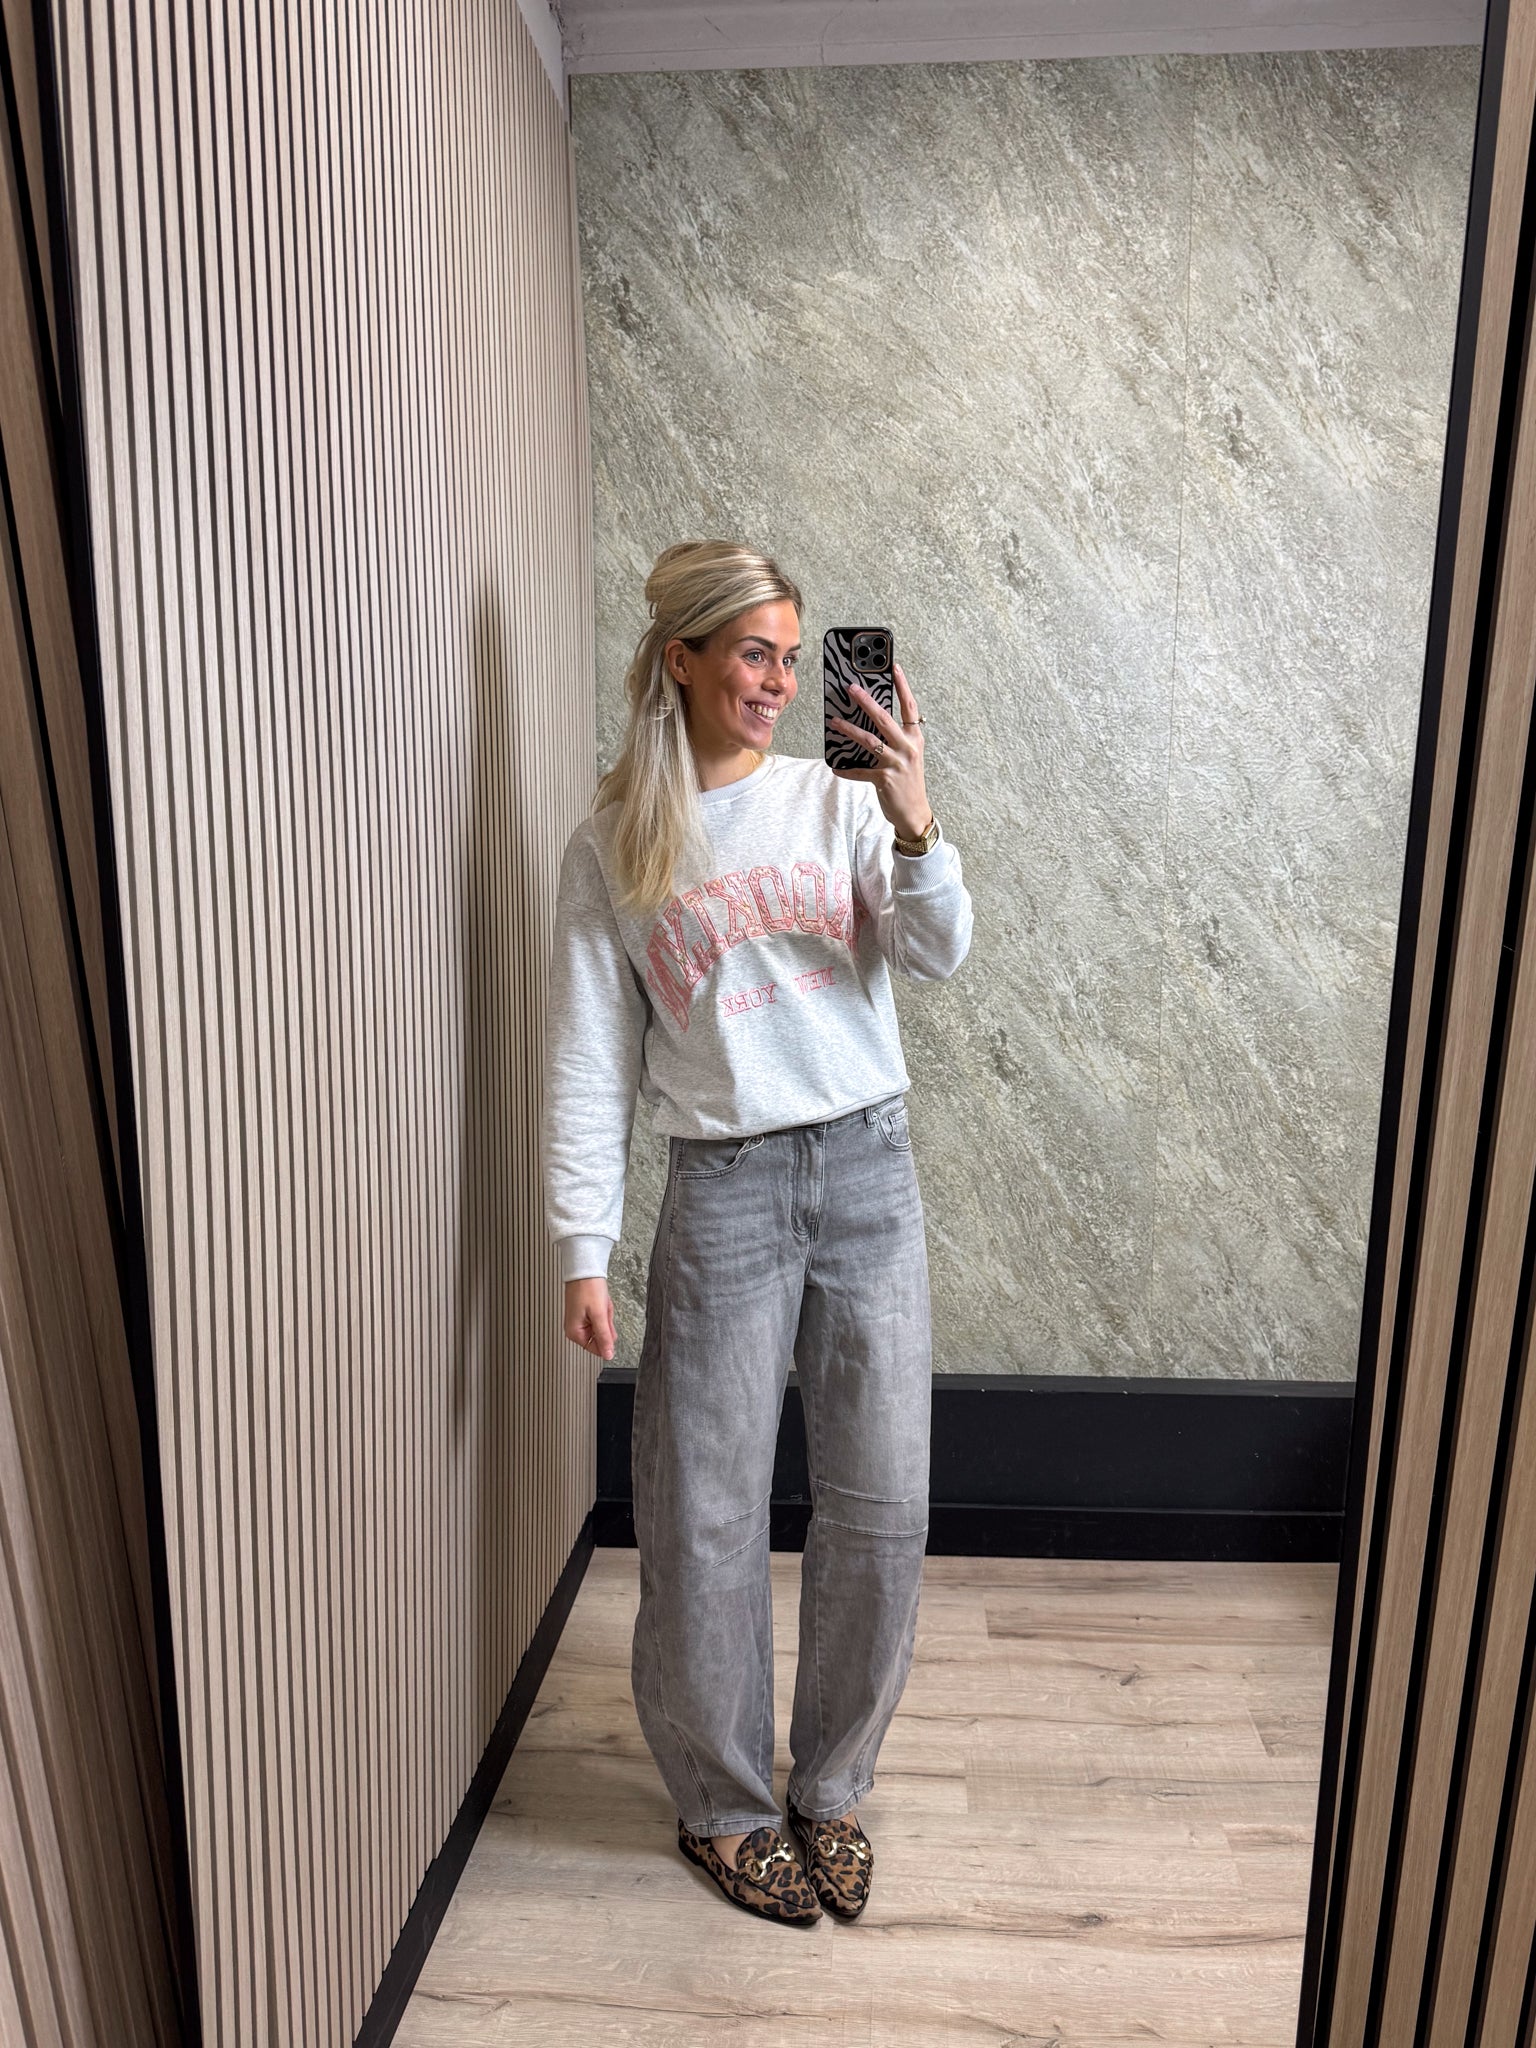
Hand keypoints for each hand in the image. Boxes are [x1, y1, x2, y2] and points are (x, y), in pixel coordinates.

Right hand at [564, 1277, 615, 1360]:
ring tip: (601, 1303)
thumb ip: (604, 1337)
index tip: (607, 1324)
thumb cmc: (588, 1288)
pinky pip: (599, 1316)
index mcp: (574, 1332)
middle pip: (600, 1336)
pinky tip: (600, 1300)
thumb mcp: (600, 1315)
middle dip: (606, 1322)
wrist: (584, 1269)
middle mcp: (574, 1329)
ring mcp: (579, 1320)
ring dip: (606, 1314)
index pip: (597, 1348)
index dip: (607, 1338)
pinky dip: (603, 1309)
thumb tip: (608, 1355)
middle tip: (603, 1309)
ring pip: (602, 1325)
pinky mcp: (584, 1312)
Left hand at [827, 662, 932, 841]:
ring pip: (869, 740)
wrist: (914, 813)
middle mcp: (908, 748)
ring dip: (849, 730)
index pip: (910, 707)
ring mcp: (896, 763)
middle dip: (866, 701)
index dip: (902, 686)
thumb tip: (871, 722)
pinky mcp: (884, 779)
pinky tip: (836, 767)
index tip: (894, 667)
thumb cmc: (908, 781)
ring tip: (834, 722)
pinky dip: (846, 770)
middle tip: (851, 688)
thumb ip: (895, 738)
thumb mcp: (908, 756)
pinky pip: (860, 771)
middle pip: (884, 719)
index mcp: (915, 739)